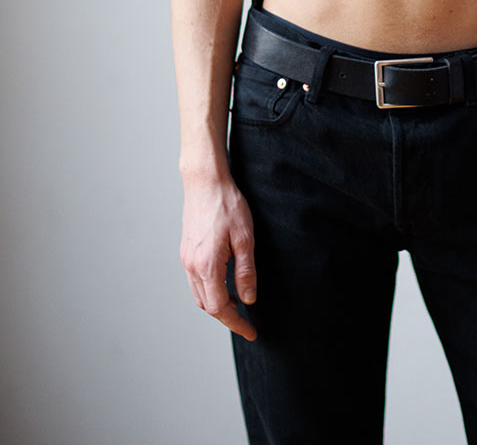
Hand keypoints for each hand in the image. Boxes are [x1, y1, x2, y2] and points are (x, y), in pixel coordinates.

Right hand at [180, 175, 257, 340]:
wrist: (205, 182)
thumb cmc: (227, 206)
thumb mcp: (245, 238)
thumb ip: (246, 271)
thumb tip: (248, 299)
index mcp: (207, 265)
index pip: (219, 307)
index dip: (236, 323)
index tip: (251, 332)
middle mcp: (192, 266)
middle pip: (207, 305)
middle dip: (227, 316)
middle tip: (247, 321)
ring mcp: (186, 258)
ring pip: (200, 294)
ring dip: (217, 303)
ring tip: (238, 301)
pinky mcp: (186, 251)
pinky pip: (196, 280)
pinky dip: (210, 289)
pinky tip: (225, 282)